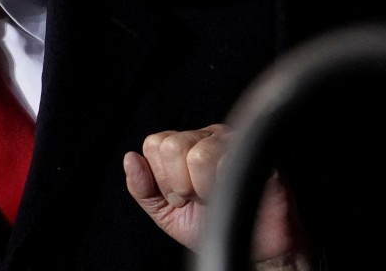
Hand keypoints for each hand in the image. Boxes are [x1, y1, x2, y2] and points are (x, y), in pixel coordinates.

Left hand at [123, 124, 309, 268]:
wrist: (252, 247)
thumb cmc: (212, 226)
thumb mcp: (165, 211)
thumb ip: (141, 187)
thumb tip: (129, 158)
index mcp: (183, 145)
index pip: (154, 143)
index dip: (162, 177)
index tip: (179, 196)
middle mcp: (206, 137)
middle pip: (172, 145)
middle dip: (179, 184)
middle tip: (197, 198)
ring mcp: (232, 142)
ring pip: (198, 154)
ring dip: (203, 188)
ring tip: (214, 197)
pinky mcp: (256, 154)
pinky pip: (229, 160)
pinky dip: (224, 186)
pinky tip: (231, 194)